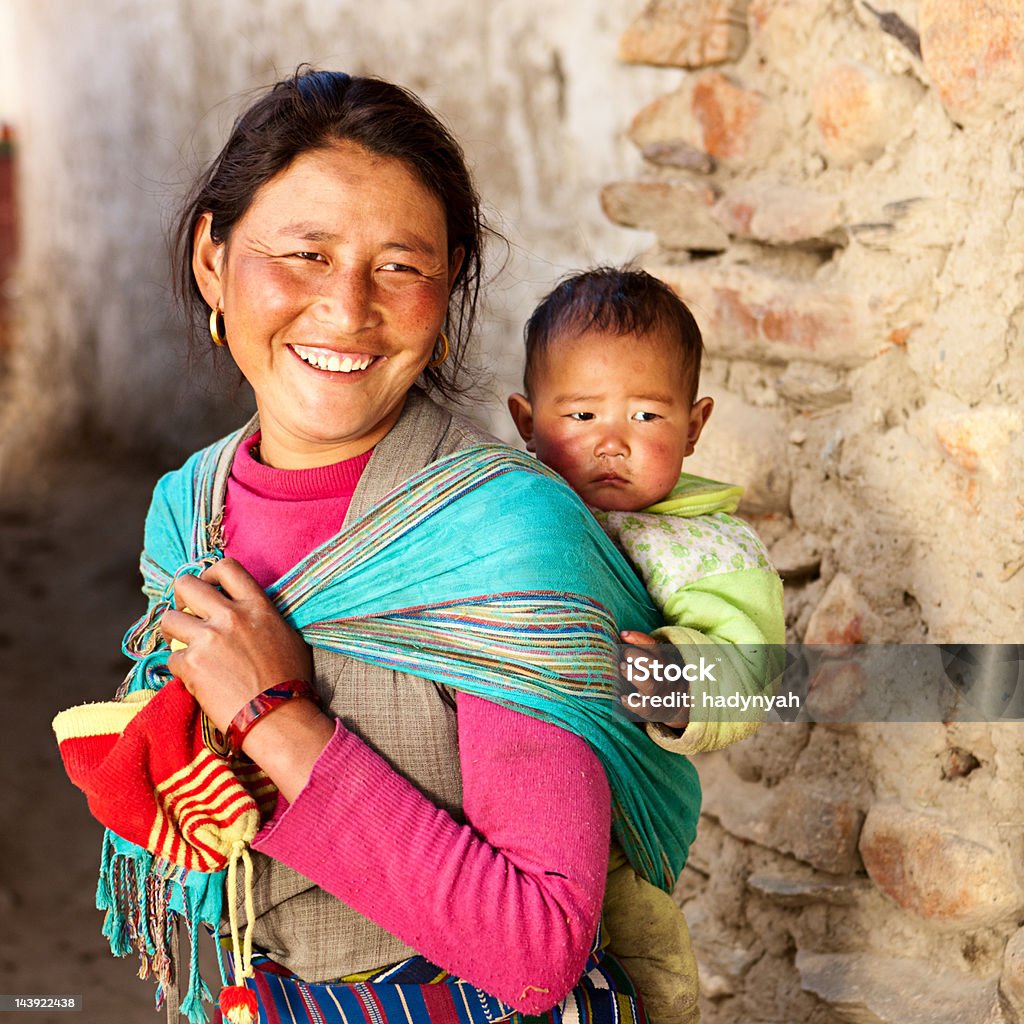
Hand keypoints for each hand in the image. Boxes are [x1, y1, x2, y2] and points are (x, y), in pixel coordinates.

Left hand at [161, 558, 313, 733]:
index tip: (208, 588)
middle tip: (186, 615)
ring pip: (168, 619)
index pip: (226, 567)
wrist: (278, 716)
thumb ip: (262, 617)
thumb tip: (246, 614)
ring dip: (173, 634)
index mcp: (256, 606)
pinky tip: (196, 678)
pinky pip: (172, 658)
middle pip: (186, 584)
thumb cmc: (289, 680)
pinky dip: (180, 668)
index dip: (210, 573)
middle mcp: (230, 615)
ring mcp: (208, 638)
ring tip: (184, 647)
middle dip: (180, 598)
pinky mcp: (191, 664)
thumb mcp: (286, 635)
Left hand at [618, 630, 689, 729]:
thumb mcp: (659, 659)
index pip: (653, 647)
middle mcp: (663, 676)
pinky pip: (643, 707)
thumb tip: (622, 634)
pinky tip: (622, 698)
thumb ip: (643, 645)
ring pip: (648, 684)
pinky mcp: (652, 709)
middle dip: (634, 656)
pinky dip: (632, 702)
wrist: (679, 704)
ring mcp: (658, 693)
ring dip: (632, 675)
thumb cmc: (661, 676)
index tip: (623, 634)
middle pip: (651, 663)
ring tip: (622, 669)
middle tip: (622, 657)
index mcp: (664, 661)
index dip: (637, 639)